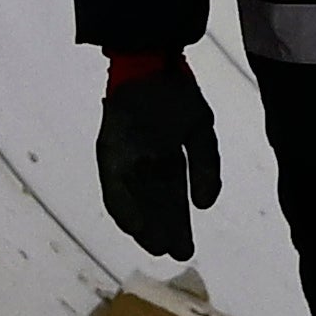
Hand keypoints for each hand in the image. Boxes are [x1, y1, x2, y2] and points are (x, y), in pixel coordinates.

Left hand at [95, 49, 221, 260]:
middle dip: (163, 229)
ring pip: (134, 201)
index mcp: (167, 158)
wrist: (150, 63)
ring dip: (143, 224)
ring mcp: (125, 160)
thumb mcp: (201, 131)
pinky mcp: (108, 153)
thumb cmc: (175, 93)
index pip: (172, 198)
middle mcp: (143, 164)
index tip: (185, 247)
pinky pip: (113, 187)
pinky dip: (123, 207)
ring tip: (156, 245)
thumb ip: (206, 167)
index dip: (178, 223)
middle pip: (153, 205)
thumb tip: (205, 204)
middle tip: (174, 253)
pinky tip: (134, 226)